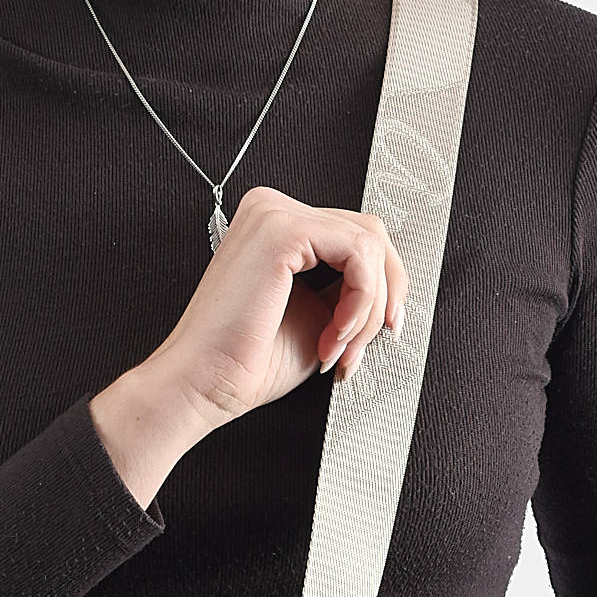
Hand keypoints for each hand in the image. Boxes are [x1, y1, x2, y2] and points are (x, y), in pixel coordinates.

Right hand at [89, 186, 406, 508]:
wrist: (204, 385)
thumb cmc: (246, 364)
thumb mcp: (319, 319)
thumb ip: (349, 293)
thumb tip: (393, 292)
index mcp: (278, 228)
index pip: (355, 237)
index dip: (381, 287)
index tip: (380, 332)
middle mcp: (274, 211)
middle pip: (370, 232)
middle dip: (382, 296)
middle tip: (360, 347)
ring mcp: (275, 214)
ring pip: (370, 242)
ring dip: (368, 308)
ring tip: (338, 348)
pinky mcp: (282, 229)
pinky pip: (358, 251)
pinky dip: (360, 300)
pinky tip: (333, 333)